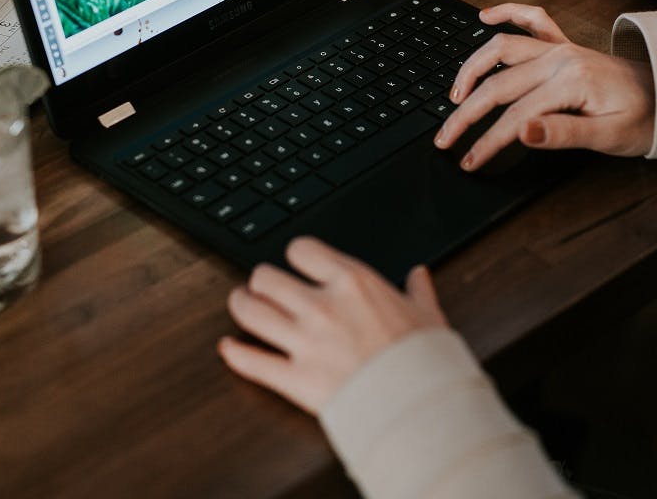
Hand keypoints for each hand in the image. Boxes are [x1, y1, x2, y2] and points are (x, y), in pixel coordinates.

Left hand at [219, 237, 446, 414]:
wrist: (422, 406)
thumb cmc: (427, 361)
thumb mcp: (429, 316)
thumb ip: (418, 292)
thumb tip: (419, 275)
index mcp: (353, 283)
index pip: (302, 250)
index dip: (295, 255)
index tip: (298, 264)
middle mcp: (322, 306)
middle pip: (265, 277)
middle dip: (260, 281)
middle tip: (261, 287)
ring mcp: (305, 342)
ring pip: (250, 312)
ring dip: (241, 306)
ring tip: (241, 305)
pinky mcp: (295, 379)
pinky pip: (252, 361)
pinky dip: (235, 354)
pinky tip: (228, 348)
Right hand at [434, 4, 655, 169]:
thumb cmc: (646, 119)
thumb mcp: (609, 137)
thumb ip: (562, 134)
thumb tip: (520, 132)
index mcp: (572, 81)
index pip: (515, 117)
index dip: (487, 141)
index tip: (469, 161)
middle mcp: (561, 57)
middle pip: (499, 85)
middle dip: (466, 113)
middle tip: (445, 138)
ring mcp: (561, 47)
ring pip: (502, 49)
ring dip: (472, 68)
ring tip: (454, 95)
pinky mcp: (563, 45)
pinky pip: (531, 20)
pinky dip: (506, 13)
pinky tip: (484, 16)